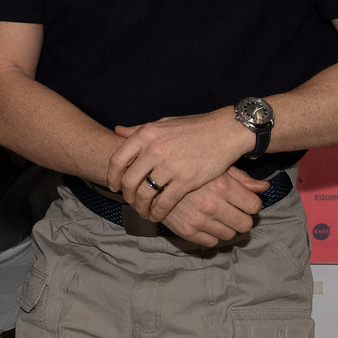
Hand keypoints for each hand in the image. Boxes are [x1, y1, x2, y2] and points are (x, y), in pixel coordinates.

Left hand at [106, 110, 251, 222]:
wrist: (225, 131)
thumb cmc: (194, 127)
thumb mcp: (163, 122)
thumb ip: (139, 129)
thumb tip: (117, 131)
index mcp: (146, 134)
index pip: (117, 160)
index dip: (112, 176)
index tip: (114, 186)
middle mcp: (154, 149)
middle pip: (129, 180)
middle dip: (127, 195)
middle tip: (130, 201)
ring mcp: (170, 165)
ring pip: (144, 194)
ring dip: (141, 207)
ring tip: (143, 210)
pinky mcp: (186, 180)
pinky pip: (164, 202)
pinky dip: (157, 212)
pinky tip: (157, 215)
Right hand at [160, 169, 267, 246]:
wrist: (153, 178)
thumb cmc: (189, 169)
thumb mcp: (216, 167)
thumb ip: (242, 179)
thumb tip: (265, 187)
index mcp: (222, 185)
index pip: (254, 206)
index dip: (250, 204)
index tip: (243, 201)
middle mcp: (212, 204)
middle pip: (245, 224)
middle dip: (242, 218)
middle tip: (233, 211)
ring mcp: (199, 220)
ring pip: (230, 235)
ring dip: (226, 227)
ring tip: (217, 216)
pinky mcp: (186, 231)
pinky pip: (212, 242)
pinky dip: (211, 235)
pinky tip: (205, 223)